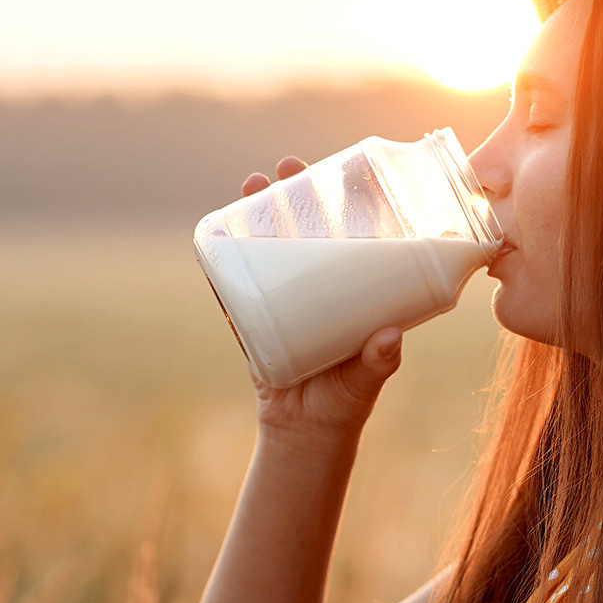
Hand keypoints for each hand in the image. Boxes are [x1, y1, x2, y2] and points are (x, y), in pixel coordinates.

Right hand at [236, 156, 403, 437]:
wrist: (306, 434)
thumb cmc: (347, 401)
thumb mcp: (368, 378)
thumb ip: (379, 361)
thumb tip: (389, 337)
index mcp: (348, 290)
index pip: (347, 234)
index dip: (340, 200)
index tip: (339, 170)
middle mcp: (313, 286)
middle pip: (300, 228)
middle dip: (291, 194)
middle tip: (286, 168)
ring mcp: (278, 298)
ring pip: (263, 246)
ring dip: (252, 213)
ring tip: (250, 184)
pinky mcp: (250, 316)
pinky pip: (233, 283)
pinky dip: (222, 261)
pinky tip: (213, 234)